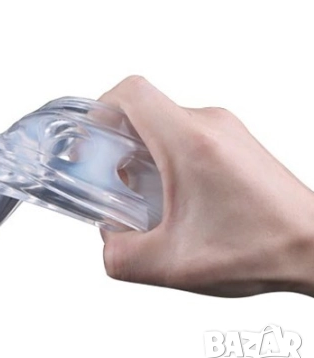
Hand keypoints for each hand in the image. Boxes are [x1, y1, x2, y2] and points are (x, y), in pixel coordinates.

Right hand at [99, 76, 313, 296]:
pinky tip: (178, 196)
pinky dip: (170, 156)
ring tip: (150, 194)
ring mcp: (225, 128)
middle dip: (120, 141)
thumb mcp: (176, 265)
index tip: (94, 139)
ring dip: (146, 151)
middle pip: (144, 108)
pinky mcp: (235, 139)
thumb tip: (107, 242)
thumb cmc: (263, 248)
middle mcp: (208, 123)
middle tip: (117, 177)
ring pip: (165, 121)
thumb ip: (122, 257)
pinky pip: (187, 132)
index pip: (131, 91)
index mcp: (189, 141)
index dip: (100, 109)